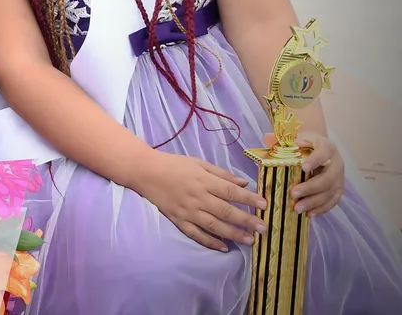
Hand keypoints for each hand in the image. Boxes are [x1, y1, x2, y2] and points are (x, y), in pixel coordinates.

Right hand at [135, 151, 268, 251]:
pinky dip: (210, 242)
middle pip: (226, 211)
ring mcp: (188, 211)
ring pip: (214, 226)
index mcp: (204, 181)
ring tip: (250, 240)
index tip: (264, 205)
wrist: (146, 172)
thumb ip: (222, 174)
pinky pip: (196, 234)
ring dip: (233, 234)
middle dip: (247, 220)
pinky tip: (224, 247)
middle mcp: (198, 197)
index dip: (249, 199)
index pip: (231, 191)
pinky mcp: (179, 220)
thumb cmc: (174, 165)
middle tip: (264, 228)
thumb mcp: (199, 163)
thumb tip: (244, 183)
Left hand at [265, 132, 344, 217]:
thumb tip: (267, 139)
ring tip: (298, 209)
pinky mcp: (338, 189)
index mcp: (326, 147)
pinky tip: (309, 214)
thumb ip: (281, 139)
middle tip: (294, 194)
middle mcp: (336, 162)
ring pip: (330, 192)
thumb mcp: (294, 138)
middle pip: (328, 177)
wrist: (317, 148)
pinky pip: (333, 201)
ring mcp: (339, 177)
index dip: (315, 160)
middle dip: (311, 187)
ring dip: (314, 202)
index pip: (324, 152)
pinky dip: (321, 209)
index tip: (303, 167)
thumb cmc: (303, 144)